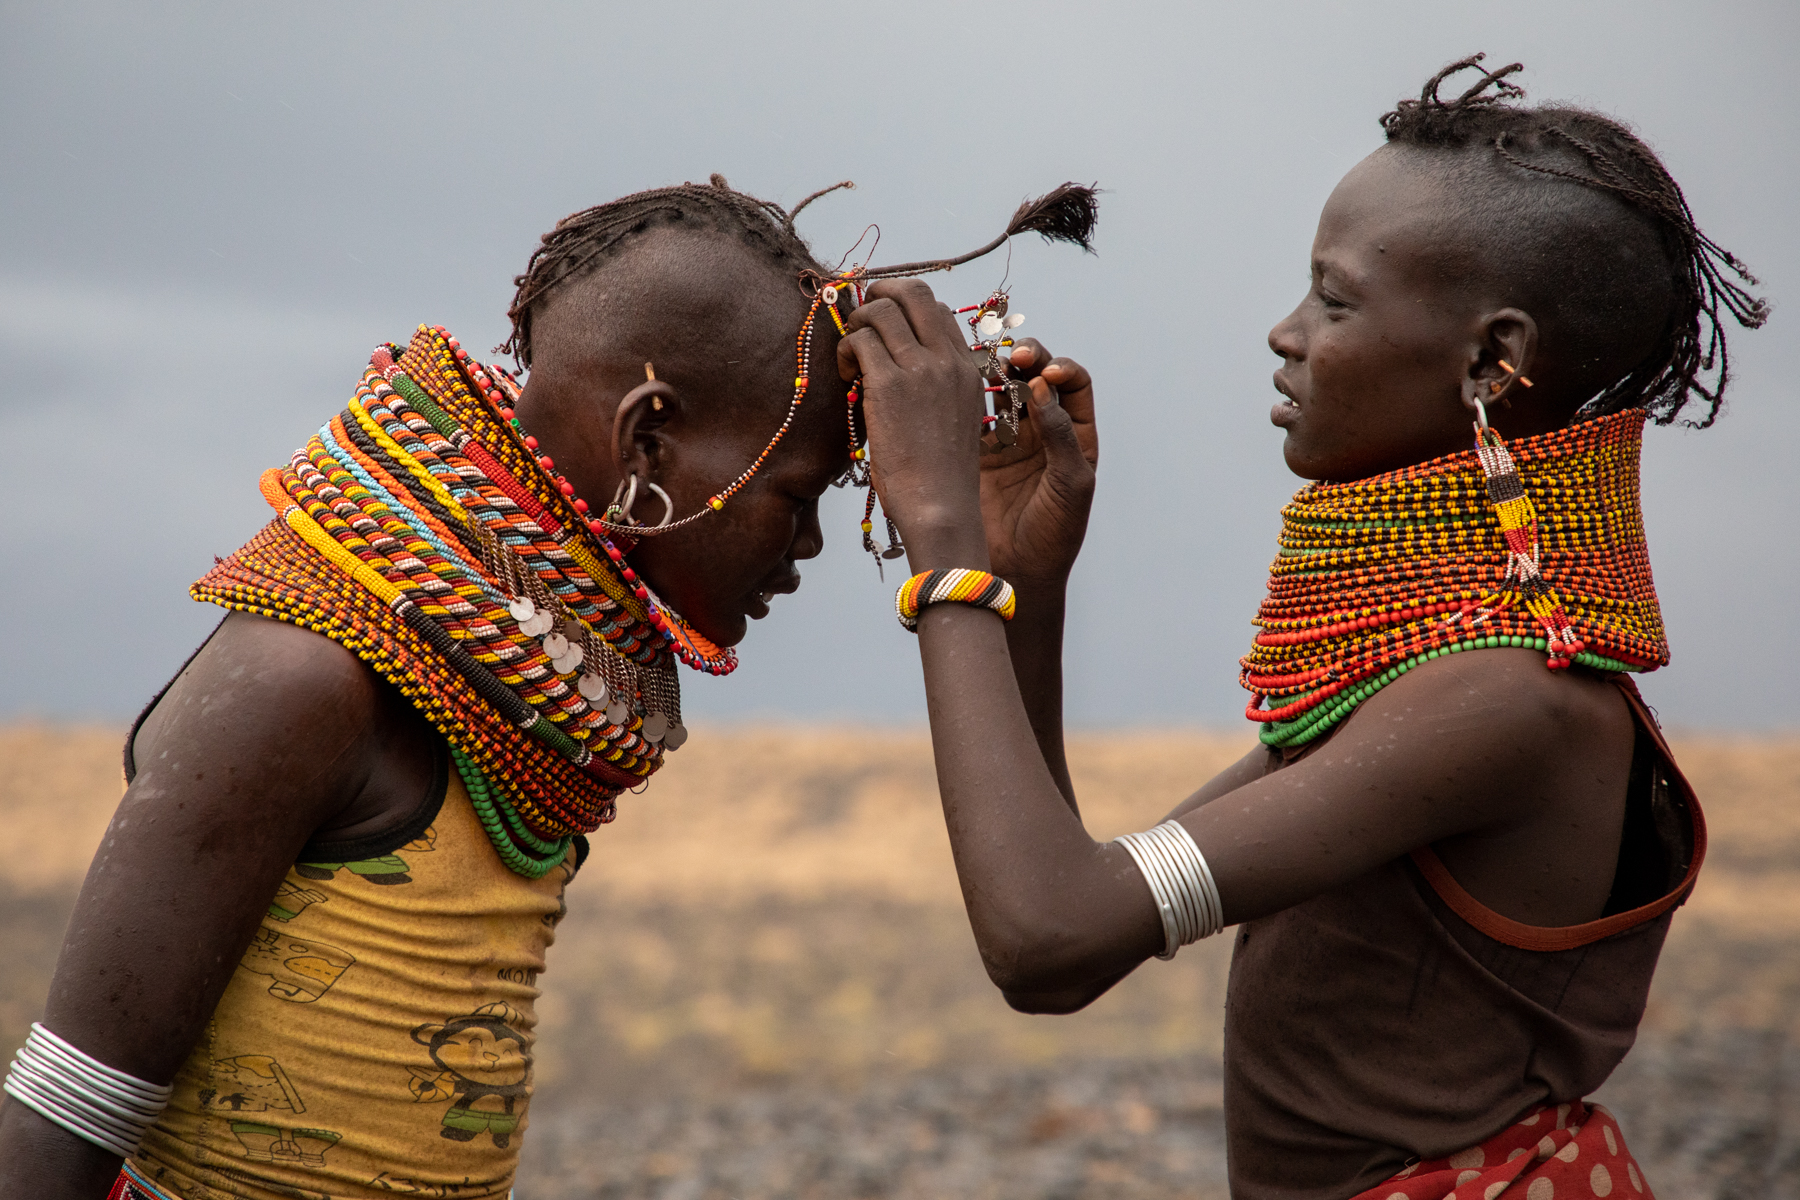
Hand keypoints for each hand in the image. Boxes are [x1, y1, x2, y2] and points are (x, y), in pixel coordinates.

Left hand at [837, 279, 989, 565]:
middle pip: (913, 292)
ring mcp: (921, 369)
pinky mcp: (890, 385)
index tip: (885, 331)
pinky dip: (846, 349)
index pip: (937, 311)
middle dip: (879, 293)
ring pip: (880, 309)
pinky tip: (847, 376)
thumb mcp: (953, 422)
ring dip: (857, 325)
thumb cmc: (940, 478)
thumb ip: (935, 389)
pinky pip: (860, 340)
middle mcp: (948, 360)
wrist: (942, 508)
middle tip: (861, 319)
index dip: (905, 310)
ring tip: (851, 359)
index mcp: (967, 368)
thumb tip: (896, 370)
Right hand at [978, 340, 1096, 588]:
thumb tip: (1042, 387)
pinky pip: (970, 412)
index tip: (1046, 374)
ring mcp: (1006, 437)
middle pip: (1036, 375)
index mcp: (1074, 434)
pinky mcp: (974, 450)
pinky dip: (965, 393)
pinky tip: (958, 385)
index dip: (1061, 370)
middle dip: (1027, 358)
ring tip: (986, 364)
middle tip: (1014, 357)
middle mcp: (1042, 429)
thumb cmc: (1055, 535)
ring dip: (995, 369)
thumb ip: (1060, 435)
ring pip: (1001, 387)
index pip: (1073, 384)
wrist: (1016, 574)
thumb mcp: (1071, 484)